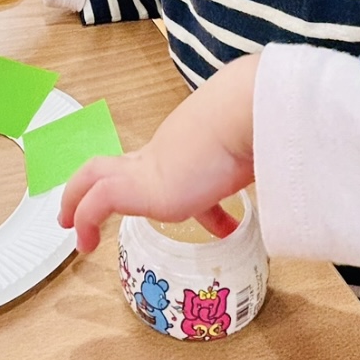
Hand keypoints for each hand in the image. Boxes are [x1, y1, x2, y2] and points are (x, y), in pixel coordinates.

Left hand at [58, 53, 259, 252]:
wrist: (246, 116)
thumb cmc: (257, 128)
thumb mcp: (256, 148)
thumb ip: (260, 159)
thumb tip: (284, 172)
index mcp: (188, 143)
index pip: (166, 163)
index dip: (166, 183)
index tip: (176, 210)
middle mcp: (163, 151)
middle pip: (115, 163)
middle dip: (95, 184)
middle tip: (82, 208)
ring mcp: (149, 167)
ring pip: (95, 174)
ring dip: (79, 199)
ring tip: (75, 229)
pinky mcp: (140, 186)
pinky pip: (96, 203)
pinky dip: (86, 220)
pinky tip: (88, 243)